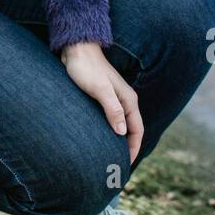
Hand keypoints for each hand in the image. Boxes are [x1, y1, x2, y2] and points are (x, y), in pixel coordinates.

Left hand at [60, 42, 142, 163]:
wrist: (76, 49)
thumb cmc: (87, 68)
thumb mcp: (100, 89)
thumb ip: (112, 109)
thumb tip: (122, 131)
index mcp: (128, 100)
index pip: (137, 130)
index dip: (134, 148)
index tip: (126, 164)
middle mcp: (125, 100)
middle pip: (132, 129)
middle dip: (128, 147)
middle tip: (120, 165)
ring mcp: (115, 98)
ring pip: (122, 124)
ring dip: (120, 139)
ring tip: (112, 155)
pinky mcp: (104, 97)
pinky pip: (112, 118)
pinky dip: (111, 130)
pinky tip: (102, 136)